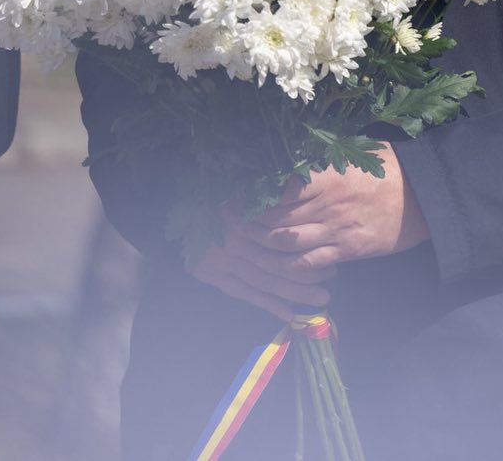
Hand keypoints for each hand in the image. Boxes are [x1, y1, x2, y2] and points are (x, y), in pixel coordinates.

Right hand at [189, 202, 335, 321]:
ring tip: (319, 300)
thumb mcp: (238, 188)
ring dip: (293, 293)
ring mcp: (224, 262)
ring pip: (265, 281)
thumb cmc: (210, 196)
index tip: (329, 255)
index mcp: (245, 218)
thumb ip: (262, 195)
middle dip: (306, 274)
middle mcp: (237, 243)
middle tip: (331, 281)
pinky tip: (288, 315)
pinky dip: (266, 304)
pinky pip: (244, 293)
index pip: (282, 241)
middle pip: (278, 263)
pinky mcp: (213, 276)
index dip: (306, 250)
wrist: (171, 213)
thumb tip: (297, 190)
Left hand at [247, 141, 429, 271]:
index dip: (254, 196)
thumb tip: (295, 146)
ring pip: (286, 243)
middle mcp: (327, 205)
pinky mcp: (347, 251)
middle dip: (250, 223)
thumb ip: (326, 154)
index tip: (238, 197)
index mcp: (327, 176)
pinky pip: (308, 264)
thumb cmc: (391, 168)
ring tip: (247, 243)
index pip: (278, 189)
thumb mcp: (359, 151)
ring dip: (263, 246)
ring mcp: (336, 230)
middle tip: (233, 223)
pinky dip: (288, 267)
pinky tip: (277, 264)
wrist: (426, 197)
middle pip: (276, 219)